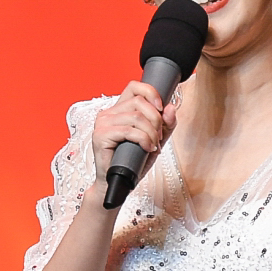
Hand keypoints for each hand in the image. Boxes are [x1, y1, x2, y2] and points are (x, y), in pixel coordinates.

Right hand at [87, 81, 178, 204]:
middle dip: (156, 119)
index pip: (134, 87)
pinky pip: (129, 131)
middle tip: (158, 136)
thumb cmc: (132, 162)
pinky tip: (146, 148)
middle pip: (139, 102)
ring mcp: (103, 124)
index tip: (161, 107)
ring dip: (151, 132)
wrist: (117, 183)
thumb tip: (170, 108)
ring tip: (153, 145)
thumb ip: (165, 125)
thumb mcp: (155, 140)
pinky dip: (143, 139)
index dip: (150, 92)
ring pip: (136, 116)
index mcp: (119, 110)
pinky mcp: (101, 136)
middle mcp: (108, 114)